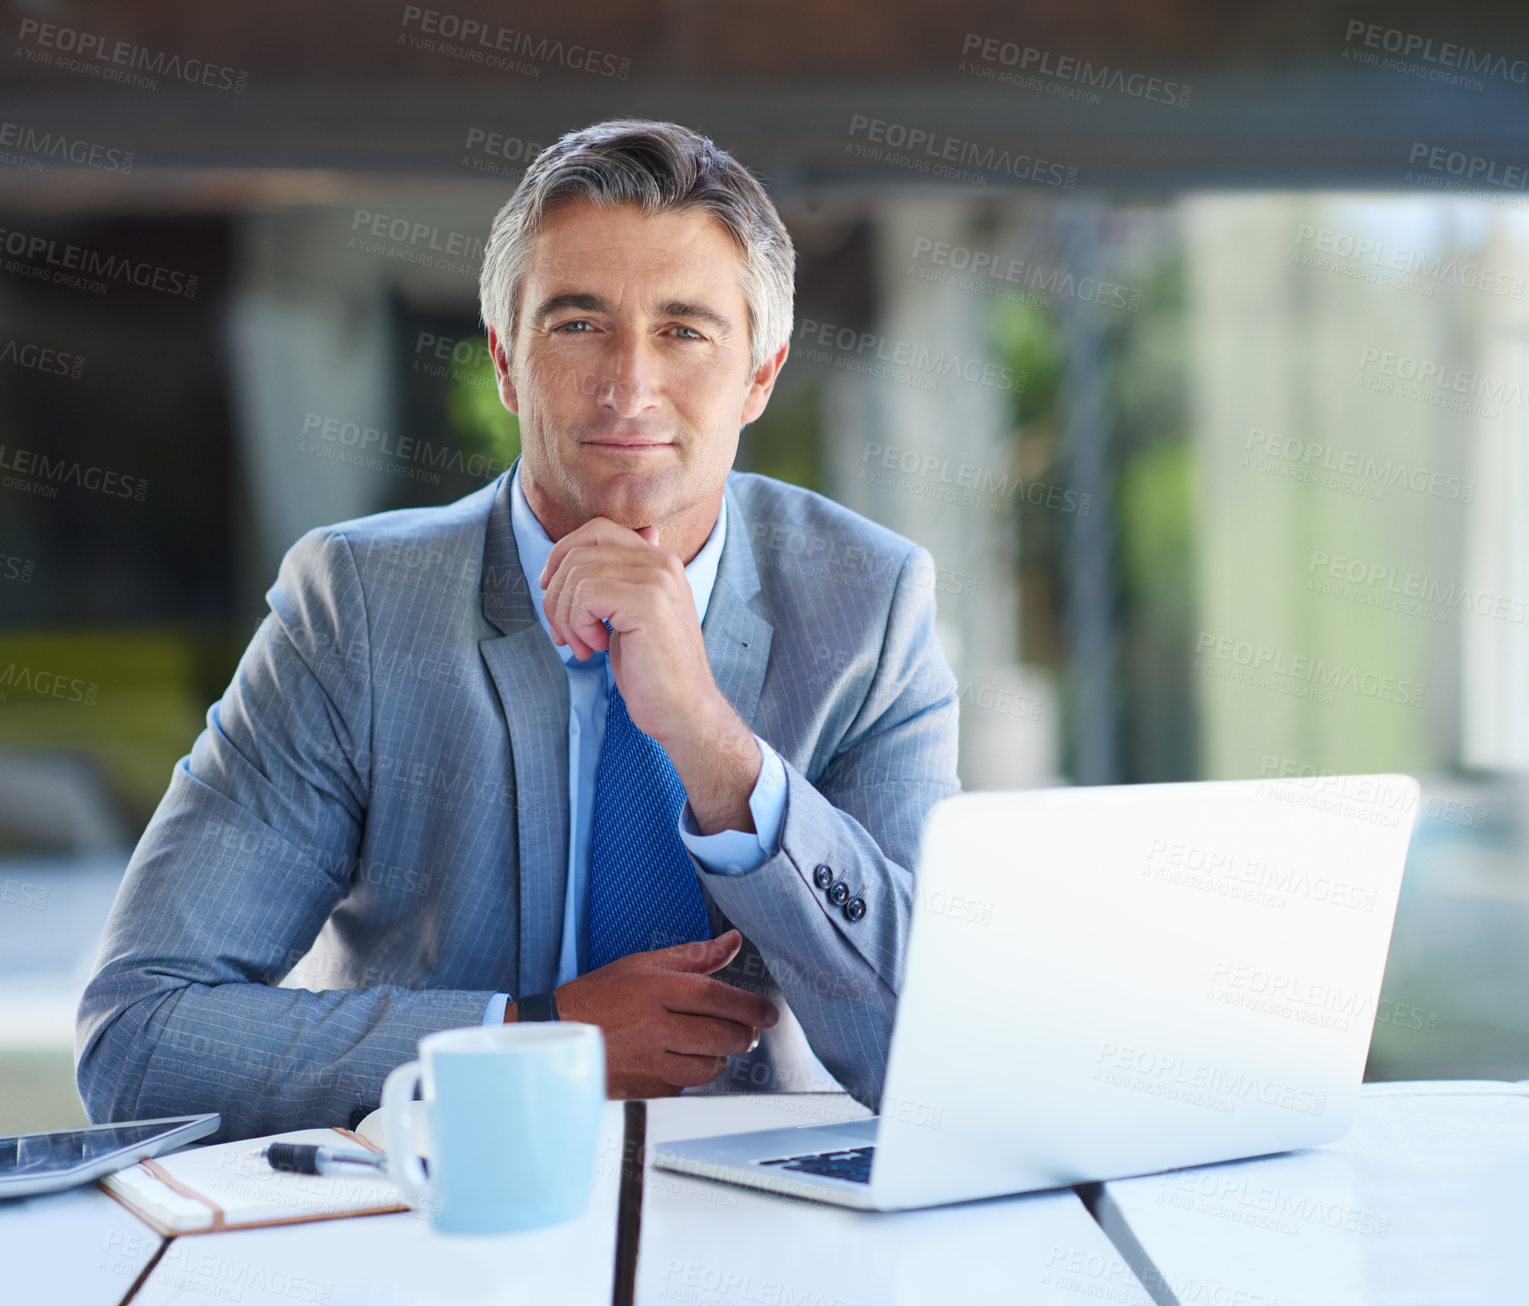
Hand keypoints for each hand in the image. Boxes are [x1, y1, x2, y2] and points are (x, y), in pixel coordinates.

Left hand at [538, 516, 760, 832]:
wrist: (684, 711)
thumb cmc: (654, 672)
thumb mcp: (633, 617)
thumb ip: (622, 581)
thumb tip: (624, 547)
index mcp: (660, 562)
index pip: (597, 530)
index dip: (563, 554)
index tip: (551, 590)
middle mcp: (662, 562)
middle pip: (580, 549)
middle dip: (556, 592)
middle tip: (564, 633)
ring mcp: (657, 579)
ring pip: (576, 573)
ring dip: (564, 615)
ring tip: (581, 645)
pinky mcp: (646, 602)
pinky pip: (584, 594)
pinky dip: (576, 625)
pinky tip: (595, 649)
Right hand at [551, 929, 778, 1097]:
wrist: (558, 1035)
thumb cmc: (599, 996)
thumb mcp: (643, 964)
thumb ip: (694, 955)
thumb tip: (732, 940)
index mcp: (658, 989)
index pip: (720, 998)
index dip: (752, 1007)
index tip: (769, 1013)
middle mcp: (657, 1026)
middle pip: (723, 1036)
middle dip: (743, 1034)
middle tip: (744, 1030)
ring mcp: (652, 1060)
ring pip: (711, 1065)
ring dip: (719, 1055)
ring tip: (710, 1043)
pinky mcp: (648, 1088)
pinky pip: (688, 1084)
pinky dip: (693, 1072)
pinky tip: (681, 1058)